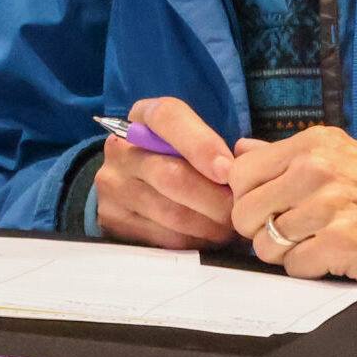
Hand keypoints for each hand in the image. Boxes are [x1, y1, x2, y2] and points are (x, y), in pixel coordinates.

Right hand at [95, 97, 238, 250]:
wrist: (136, 182)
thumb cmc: (176, 156)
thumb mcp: (190, 138)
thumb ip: (215, 146)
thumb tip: (242, 171)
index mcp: (143, 116)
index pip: (167, 117)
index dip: (201, 144)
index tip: (228, 171)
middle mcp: (121, 149)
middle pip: (172, 175)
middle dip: (216, 198)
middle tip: (242, 210)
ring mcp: (114, 186)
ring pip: (172, 213)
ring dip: (211, 225)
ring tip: (233, 227)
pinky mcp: (114, 220)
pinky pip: (164, 238)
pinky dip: (196, 241)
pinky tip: (211, 237)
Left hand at [227, 126, 356, 285]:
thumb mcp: (341, 156)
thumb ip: (285, 154)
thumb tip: (239, 148)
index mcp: (313, 144)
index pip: (240, 173)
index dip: (247, 198)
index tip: (268, 209)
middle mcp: (317, 169)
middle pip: (245, 212)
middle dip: (260, 231)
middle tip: (288, 235)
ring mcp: (330, 207)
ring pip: (266, 245)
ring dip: (285, 253)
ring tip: (314, 246)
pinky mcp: (344, 244)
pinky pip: (294, 267)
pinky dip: (307, 269)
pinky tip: (330, 259)